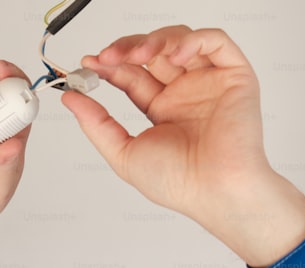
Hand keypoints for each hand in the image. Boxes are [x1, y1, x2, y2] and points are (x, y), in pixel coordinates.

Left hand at [62, 26, 304, 267]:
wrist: (214, 190)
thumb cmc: (179, 183)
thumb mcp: (123, 153)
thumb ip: (96, 124)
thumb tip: (69, 98)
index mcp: (163, 111)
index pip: (133, 75)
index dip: (111, 65)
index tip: (89, 63)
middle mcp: (185, 93)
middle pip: (153, 53)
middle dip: (128, 48)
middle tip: (109, 57)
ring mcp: (209, 83)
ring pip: (180, 41)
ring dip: (155, 40)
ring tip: (140, 54)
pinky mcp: (234, 76)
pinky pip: (215, 42)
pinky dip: (193, 40)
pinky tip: (174, 55)